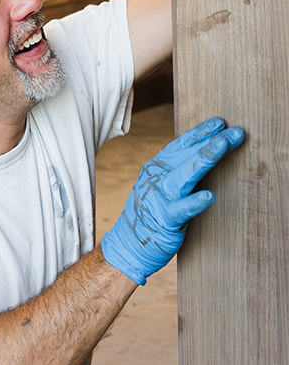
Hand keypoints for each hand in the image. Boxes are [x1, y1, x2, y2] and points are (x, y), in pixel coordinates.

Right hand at [102, 117, 245, 284]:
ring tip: (223, 146)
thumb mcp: (161, 183)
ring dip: (204, 159)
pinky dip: (194, 203)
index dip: (200, 132)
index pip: (181, 144)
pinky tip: (208, 196)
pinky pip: (182, 210)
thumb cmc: (152, 211)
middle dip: (211, 141)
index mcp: (157, 167)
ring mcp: (159, 197)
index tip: (220, 122)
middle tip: (235, 131)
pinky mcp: (165, 219)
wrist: (129, 243)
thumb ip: (178, 168)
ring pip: (184, 175)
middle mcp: (157, 177)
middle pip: (186, 155)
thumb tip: (206, 149)